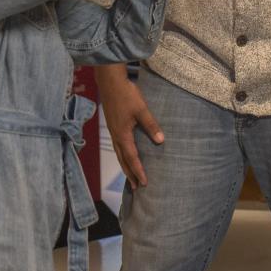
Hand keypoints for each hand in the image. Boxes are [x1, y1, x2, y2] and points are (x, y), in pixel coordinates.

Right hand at [96, 65, 162, 187]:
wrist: (109, 82)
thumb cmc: (126, 94)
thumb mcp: (141, 109)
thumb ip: (151, 125)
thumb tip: (161, 141)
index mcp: (123, 134)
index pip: (132, 158)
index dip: (138, 171)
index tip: (144, 183)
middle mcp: (116, 136)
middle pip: (123, 160)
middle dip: (130, 174)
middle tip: (136, 188)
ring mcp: (113, 131)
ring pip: (119, 154)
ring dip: (125, 166)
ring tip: (130, 177)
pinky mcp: (112, 125)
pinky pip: (117, 146)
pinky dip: (122, 156)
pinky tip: (126, 154)